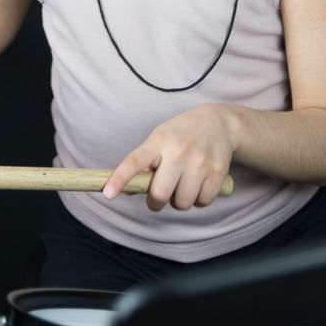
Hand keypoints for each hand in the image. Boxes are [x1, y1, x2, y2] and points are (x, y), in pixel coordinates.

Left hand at [103, 104, 235, 210]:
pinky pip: (203, 202)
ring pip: (182, 203)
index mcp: (158, 142)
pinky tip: (200, 183)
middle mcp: (178, 151)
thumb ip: (144, 164)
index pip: (134, 161)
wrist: (218, 122)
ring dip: (180, 201)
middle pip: (160, 193)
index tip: (107, 194)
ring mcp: (199, 161)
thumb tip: (127, 191)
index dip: (119, 179)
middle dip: (156, 202)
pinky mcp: (218, 171)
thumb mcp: (159, 139)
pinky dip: (200, 199)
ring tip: (184, 184)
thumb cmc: (181, 134)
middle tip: (159, 195)